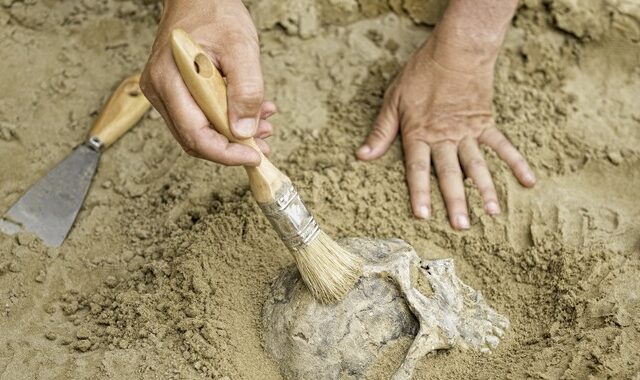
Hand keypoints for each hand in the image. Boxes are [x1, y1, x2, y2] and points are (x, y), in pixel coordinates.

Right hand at [141, 0, 272, 164]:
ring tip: (263, 124)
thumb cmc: (216, 14)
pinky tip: (250, 113)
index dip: (226, 153)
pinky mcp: (175, 93)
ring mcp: (165, 93)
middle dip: (232, 147)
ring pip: (199, 131)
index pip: (195, 135)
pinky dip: (227, 121)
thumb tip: (244, 132)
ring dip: (232, 135)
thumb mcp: (241, 48)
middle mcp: (160, 91)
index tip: (254, 155)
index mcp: (170, 81)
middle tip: (263, 144)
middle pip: (195, 139)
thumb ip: (246, 90)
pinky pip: (200, 118)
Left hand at [357, 19, 534, 229]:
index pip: (418, 169)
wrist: (456, 50)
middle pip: (451, 174)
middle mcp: (445, 137)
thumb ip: (381, 131)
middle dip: (456, 201)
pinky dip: (516, 162)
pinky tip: (528, 181)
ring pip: (477, 165)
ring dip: (486, 189)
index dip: (419, 193)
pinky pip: (502, 145)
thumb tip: (362, 155)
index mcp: (419, 134)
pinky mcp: (485, 123)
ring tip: (492, 213)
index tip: (424, 216)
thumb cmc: (421, 74)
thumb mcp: (393, 100)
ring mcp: (468, 132)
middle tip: (462, 227)